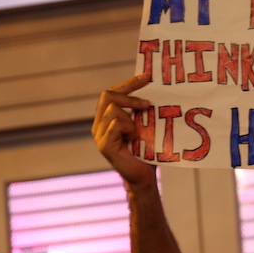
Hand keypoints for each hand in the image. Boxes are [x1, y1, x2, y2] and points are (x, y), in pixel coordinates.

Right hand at [93, 73, 155, 187]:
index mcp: (107, 117)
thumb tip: (154, 87)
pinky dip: (128, 129)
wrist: (144, 176)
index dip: (129, 83)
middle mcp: (99, 124)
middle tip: (148, 104)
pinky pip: (115, 124)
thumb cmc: (146, 151)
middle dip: (130, 96)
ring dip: (131, 118)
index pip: (113, 92)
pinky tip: (134, 139)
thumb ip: (142, 109)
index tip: (148, 76)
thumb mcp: (145, 125)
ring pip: (113, 109)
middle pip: (108, 95)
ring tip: (138, 133)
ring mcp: (99, 135)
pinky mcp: (104, 145)